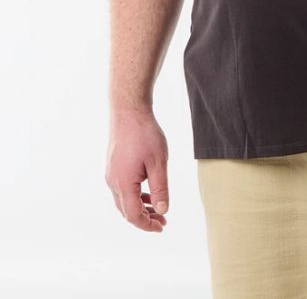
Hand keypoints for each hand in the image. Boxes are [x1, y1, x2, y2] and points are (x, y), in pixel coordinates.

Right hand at [105, 107, 169, 232]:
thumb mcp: (158, 162)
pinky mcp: (113, 166)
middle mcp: (113, 182)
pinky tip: (148, 193)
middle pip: (126, 211)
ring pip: (123, 200)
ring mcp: (111, 174)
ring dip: (140, 207)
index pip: (133, 215)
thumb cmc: (145, 134)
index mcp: (123, 184)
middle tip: (162, 221)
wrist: (128, 111)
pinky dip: (135, 196)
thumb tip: (162, 211)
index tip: (162, 227)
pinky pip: (122, 189)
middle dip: (144, 219)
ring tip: (157, 210)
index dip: (147, 225)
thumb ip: (160, 189)